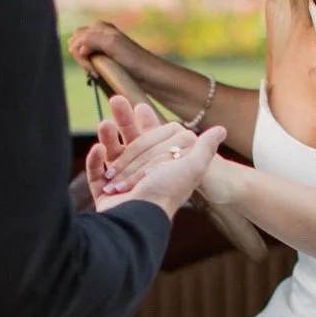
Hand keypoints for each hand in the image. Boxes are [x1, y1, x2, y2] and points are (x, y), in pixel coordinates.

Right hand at [67, 20, 166, 88]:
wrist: (149, 75)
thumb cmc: (133, 59)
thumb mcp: (111, 43)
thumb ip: (91, 38)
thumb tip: (77, 46)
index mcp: (99, 27)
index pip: (76, 39)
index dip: (80, 53)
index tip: (94, 66)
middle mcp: (99, 34)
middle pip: (75, 45)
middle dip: (81, 58)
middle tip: (96, 69)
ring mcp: (101, 47)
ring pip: (81, 55)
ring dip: (86, 65)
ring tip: (99, 73)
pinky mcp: (105, 59)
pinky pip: (88, 62)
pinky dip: (90, 69)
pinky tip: (99, 75)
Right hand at [88, 97, 226, 220]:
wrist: (140, 217)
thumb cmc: (167, 192)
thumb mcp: (192, 167)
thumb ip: (204, 148)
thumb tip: (221, 130)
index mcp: (162, 170)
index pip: (152, 142)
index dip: (146, 127)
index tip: (139, 106)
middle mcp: (142, 177)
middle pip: (130, 144)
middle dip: (123, 122)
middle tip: (116, 99)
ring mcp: (121, 186)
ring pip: (111, 156)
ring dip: (107, 139)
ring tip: (104, 123)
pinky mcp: (104, 196)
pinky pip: (95, 174)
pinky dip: (94, 162)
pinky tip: (97, 148)